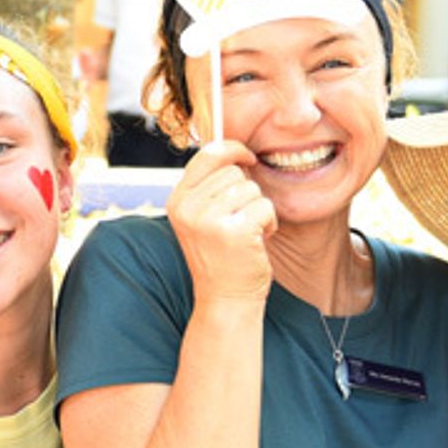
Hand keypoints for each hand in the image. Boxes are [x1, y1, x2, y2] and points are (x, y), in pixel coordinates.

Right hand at [167, 140, 275, 304]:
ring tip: (247, 233)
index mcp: (177, 201)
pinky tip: (257, 241)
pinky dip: (269, 223)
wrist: (225, 298)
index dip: (232, 150)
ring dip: (258, 209)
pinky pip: (265, 206)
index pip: (206, 155)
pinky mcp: (235, 230)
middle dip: (246, 192)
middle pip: (233, 172)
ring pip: (251, 189)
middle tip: (240, 220)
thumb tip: (231, 149)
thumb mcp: (202, 218)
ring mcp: (210, 220)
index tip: (248, 157)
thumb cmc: (220, 256)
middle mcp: (188, 208)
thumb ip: (209, 187)